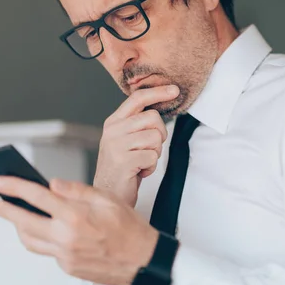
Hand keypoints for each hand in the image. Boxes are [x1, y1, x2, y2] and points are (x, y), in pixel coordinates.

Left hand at [0, 176, 158, 284]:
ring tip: (17, 218)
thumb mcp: (108, 199)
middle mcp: (67, 237)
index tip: (2, 182)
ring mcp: (66, 255)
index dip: (16, 187)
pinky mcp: (68, 267)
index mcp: (76, 215)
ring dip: (20, 228)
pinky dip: (44, 240)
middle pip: (25, 221)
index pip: (37, 197)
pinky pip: (48, 252)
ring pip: (31, 241)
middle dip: (7, 210)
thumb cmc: (131, 229)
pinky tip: (49, 232)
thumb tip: (54, 183)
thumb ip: (78, 190)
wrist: (143, 259)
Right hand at [95, 85, 179, 206]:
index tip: (175, 90)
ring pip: (155, 137)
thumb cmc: (123, 166)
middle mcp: (113, 130)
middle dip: (160, 135)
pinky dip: (151, 166)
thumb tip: (160, 105)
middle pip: (153, 118)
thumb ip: (138, 122)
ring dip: (154, 153)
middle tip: (148, 149)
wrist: (109, 194)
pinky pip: (153, 156)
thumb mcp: (126, 139)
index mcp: (114, 121)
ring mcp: (116, 145)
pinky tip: (139, 171)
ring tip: (140, 161)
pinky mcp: (123, 161)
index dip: (158, 92)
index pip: (137, 98)